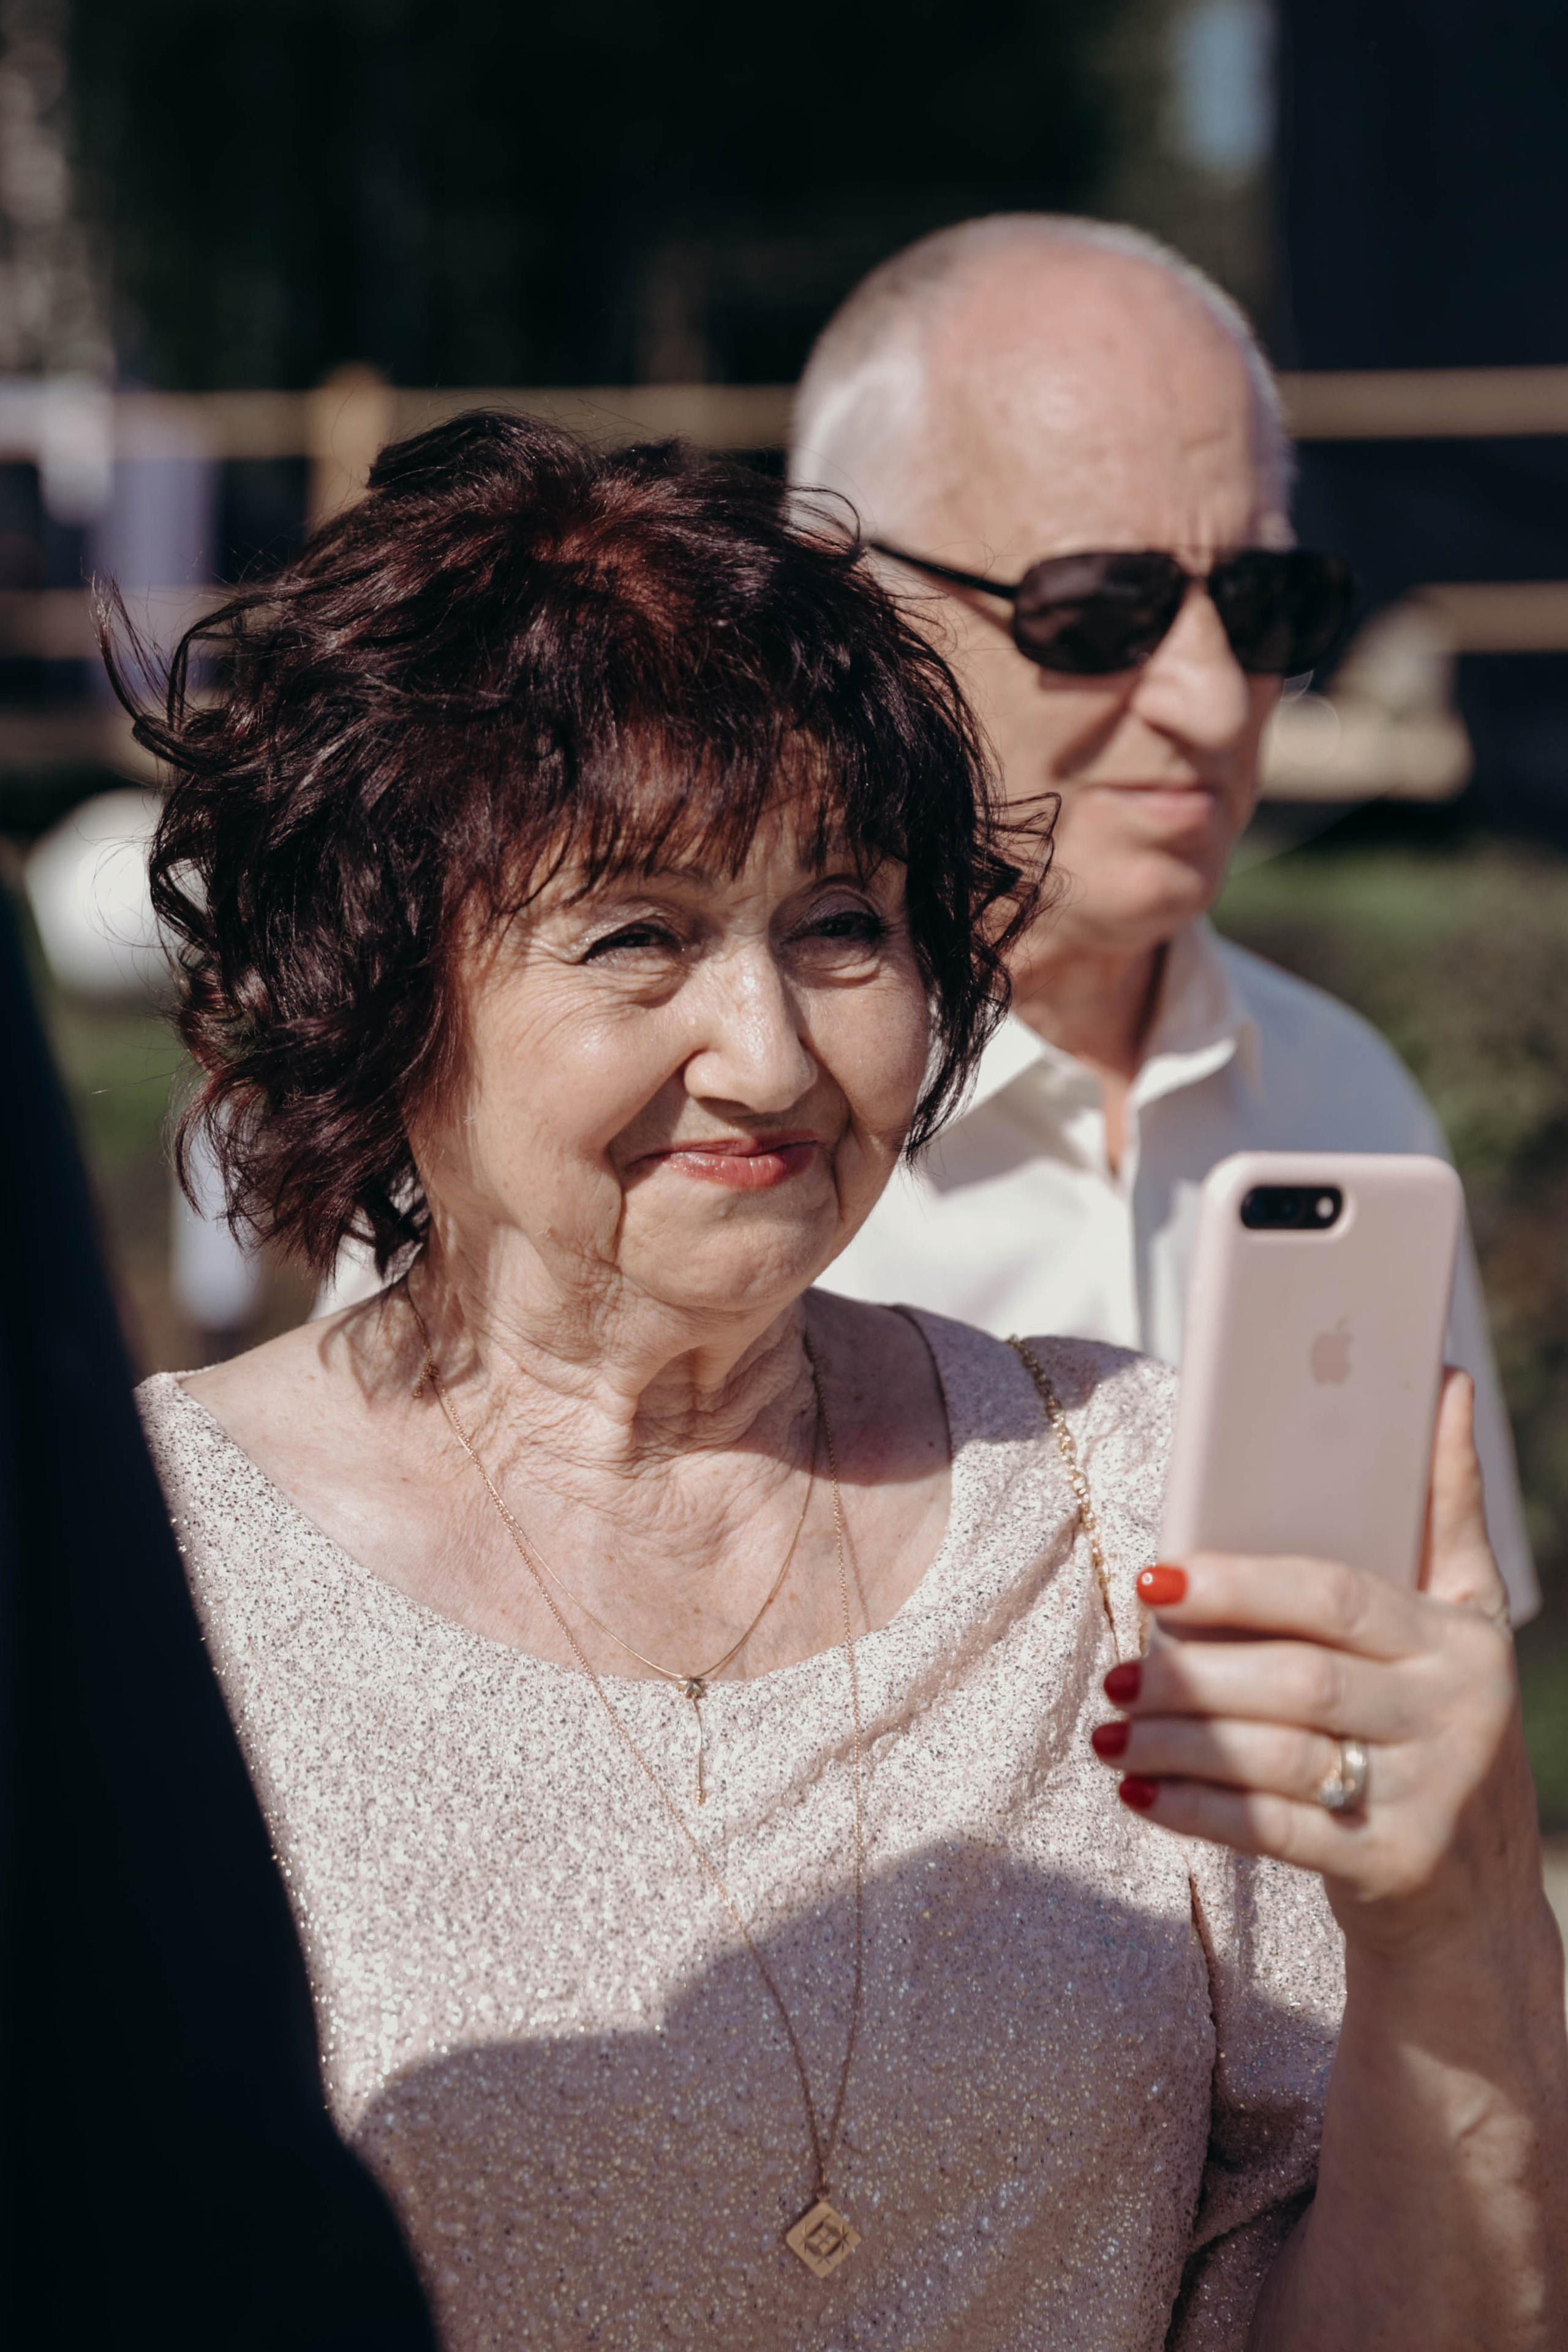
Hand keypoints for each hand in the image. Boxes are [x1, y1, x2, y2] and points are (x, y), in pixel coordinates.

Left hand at [1092, 1371, 1541, 1955]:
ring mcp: (1431, 1799)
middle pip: (1299, 1678)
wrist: (1478, 1902)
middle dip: (1194, 1672)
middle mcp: (1458, 1717)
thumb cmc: (1442, 1725)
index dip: (1237, 1583)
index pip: (1335, 1597)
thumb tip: (1445, 1376)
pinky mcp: (1393, 1871)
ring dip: (1180, 1740)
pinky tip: (1137, 1789)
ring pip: (1278, 1754)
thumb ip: (1446, 1506)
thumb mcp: (1464, 1618)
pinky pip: (1274, 1832)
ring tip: (1113, 1726)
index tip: (1153, 1579)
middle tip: (1121, 1669)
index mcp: (1461, 1640)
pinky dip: (1195, 1809)